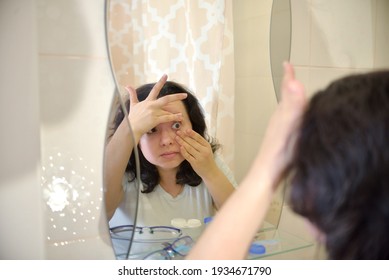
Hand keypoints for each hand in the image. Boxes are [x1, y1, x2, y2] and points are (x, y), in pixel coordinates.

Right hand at [125, 74, 186, 138]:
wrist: (131, 127)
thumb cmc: (132, 117)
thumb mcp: (133, 104)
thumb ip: (132, 94)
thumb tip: (127, 85)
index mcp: (148, 101)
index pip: (155, 89)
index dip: (161, 82)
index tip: (166, 75)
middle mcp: (152, 105)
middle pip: (166, 99)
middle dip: (177, 97)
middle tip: (185, 95)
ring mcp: (154, 112)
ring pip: (168, 111)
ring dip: (176, 112)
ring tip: (181, 114)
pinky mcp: (155, 119)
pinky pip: (167, 118)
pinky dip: (174, 118)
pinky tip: (179, 118)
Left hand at [175, 129, 216, 177]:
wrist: (211, 172)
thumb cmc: (207, 159)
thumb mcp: (207, 150)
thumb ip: (200, 143)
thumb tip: (190, 134)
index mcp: (207, 146)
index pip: (199, 138)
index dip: (192, 133)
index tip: (185, 129)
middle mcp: (204, 151)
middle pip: (192, 142)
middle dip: (184, 136)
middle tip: (178, 132)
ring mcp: (200, 157)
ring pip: (189, 148)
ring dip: (182, 142)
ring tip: (177, 138)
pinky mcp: (195, 163)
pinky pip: (188, 156)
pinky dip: (183, 151)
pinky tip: (180, 147)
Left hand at [254, 62, 306, 185]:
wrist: (267, 176)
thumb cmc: (279, 154)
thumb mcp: (288, 127)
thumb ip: (292, 106)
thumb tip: (294, 82)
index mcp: (282, 114)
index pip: (287, 91)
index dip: (288, 77)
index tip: (286, 63)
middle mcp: (280, 120)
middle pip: (287, 99)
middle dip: (291, 86)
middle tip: (293, 74)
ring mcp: (280, 131)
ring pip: (287, 111)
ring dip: (292, 100)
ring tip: (298, 94)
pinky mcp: (283, 142)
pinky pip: (290, 122)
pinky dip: (295, 116)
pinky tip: (298, 123)